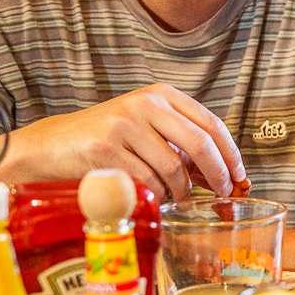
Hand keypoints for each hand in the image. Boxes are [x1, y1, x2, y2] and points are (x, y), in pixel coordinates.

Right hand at [2, 83, 245, 200]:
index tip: (239, 175)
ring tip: (182, 200)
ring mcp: (125, 124)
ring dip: (183, 191)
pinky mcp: (107, 148)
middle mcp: (145, 104)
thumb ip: (181, 145)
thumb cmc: (106, 141)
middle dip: (218, 173)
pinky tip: (155, 198)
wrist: (54, 145)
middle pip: (200, 142)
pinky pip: (147, 181)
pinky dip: (157, 196)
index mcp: (160, 95)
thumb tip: (223, 175)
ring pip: (174, 167)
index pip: (211, 122)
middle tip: (224, 193)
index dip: (231, 152)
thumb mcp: (146, 130)